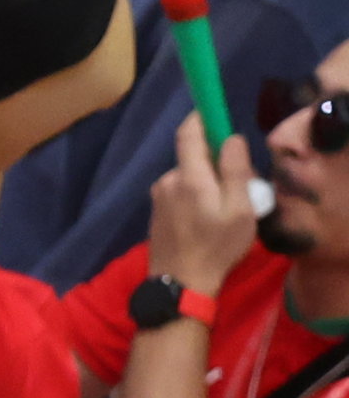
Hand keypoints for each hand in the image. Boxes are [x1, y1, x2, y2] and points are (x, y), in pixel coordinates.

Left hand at [147, 111, 259, 296]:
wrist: (181, 284)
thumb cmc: (216, 246)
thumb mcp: (239, 208)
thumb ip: (235, 170)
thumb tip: (231, 138)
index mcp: (188, 176)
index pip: (188, 133)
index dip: (201, 118)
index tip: (215, 114)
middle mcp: (167, 180)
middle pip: (193, 158)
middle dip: (216, 162)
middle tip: (240, 184)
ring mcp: (158, 197)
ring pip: (188, 178)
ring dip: (207, 183)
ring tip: (227, 209)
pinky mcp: (156, 213)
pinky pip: (180, 193)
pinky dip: (196, 197)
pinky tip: (208, 220)